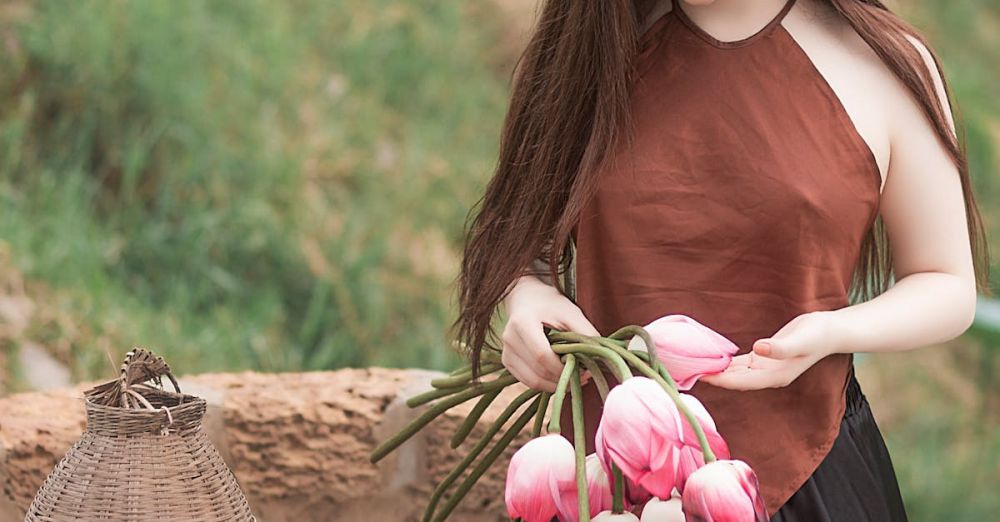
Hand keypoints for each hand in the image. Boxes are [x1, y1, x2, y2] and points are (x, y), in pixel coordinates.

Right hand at [501, 275, 600, 391]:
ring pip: (532, 380)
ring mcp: (506, 351)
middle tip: (583, 377)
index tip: (584, 372)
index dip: (563, 369)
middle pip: (538, 370)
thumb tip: (600, 357)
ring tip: (573, 378)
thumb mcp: (571, 312)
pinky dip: (545, 383)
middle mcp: (509, 338)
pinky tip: (559, 377)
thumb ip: (585, 333)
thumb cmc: (550, 303)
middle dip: (562, 378)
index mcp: (523, 323)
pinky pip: (527, 380)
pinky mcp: (507, 360)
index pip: (542, 355)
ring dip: (554, 385)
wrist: (525, 298)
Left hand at [700, 311, 840, 390]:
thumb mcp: (800, 339)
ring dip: (715, 370)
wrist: (829, 331)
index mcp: (774, 376)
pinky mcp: (763, 357)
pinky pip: (739, 363)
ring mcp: (764, 368)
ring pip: (734, 372)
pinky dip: (724, 362)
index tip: (699, 376)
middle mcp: (767, 376)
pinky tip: (710, 358)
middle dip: (711, 377)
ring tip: (692, 366)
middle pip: (733, 380)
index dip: (719, 379)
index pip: (740, 381)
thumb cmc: (817, 334)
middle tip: (685, 372)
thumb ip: (780, 347)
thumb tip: (758, 349)